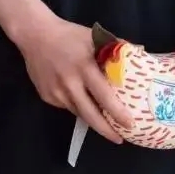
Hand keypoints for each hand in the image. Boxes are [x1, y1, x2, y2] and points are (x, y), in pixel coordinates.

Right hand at [16, 16, 132, 143]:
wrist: (36, 35)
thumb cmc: (70, 35)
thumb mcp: (94, 37)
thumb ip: (115, 47)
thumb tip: (139, 53)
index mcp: (85, 68)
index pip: (104, 96)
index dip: (117, 112)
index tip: (129, 123)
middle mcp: (70, 84)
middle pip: (89, 115)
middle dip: (105, 130)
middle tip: (119, 138)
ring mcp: (56, 93)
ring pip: (78, 112)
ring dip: (92, 119)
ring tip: (106, 124)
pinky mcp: (47, 97)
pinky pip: (67, 106)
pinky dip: (78, 106)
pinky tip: (84, 102)